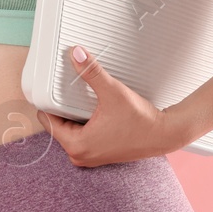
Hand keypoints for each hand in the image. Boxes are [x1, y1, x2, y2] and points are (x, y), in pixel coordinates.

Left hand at [39, 45, 185, 165]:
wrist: (164, 134)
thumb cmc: (141, 121)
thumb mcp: (113, 92)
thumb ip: (92, 72)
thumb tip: (77, 54)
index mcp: (77, 145)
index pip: (48, 122)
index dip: (49, 103)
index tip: (52, 90)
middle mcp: (80, 156)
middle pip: (58, 127)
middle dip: (62, 109)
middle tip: (70, 92)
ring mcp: (90, 157)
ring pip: (70, 132)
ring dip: (73, 117)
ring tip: (84, 101)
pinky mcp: (100, 155)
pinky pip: (82, 137)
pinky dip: (84, 124)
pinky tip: (94, 113)